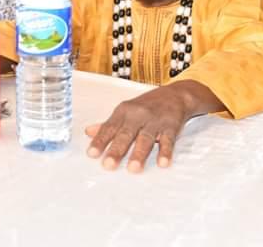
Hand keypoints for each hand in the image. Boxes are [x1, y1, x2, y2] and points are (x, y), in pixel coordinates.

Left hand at [85, 80, 223, 172]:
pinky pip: (168, 140)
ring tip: (133, 169)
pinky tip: (163, 163)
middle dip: (117, 150)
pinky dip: (166, 152)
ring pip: (145, 139)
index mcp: (123, 112)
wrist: (174, 95)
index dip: (100, 141)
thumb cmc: (146, 106)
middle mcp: (137, 115)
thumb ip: (108, 124)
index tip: (91, 154)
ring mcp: (154, 121)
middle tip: (108, 165)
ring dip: (139, 154)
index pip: (109, 128)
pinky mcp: (171, 126)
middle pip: (125, 134)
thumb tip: (88, 132)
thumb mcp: (125, 111)